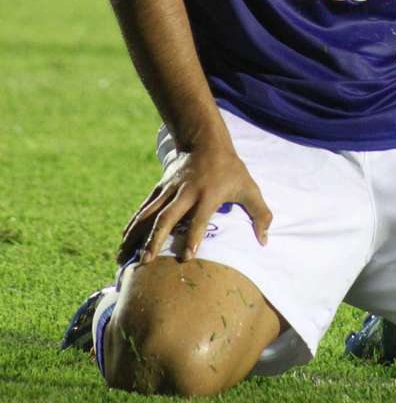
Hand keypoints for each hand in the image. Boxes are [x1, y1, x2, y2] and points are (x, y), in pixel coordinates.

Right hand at [117, 143, 272, 265]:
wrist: (205, 141)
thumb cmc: (231, 170)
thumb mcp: (249, 187)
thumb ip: (260, 214)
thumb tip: (264, 242)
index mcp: (208, 194)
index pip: (199, 219)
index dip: (193, 237)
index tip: (186, 257)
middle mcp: (185, 192)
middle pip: (167, 217)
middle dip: (156, 240)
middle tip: (146, 261)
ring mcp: (169, 190)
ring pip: (150, 214)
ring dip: (136, 236)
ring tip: (124, 257)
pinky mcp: (160, 188)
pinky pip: (144, 208)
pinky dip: (133, 224)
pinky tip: (123, 240)